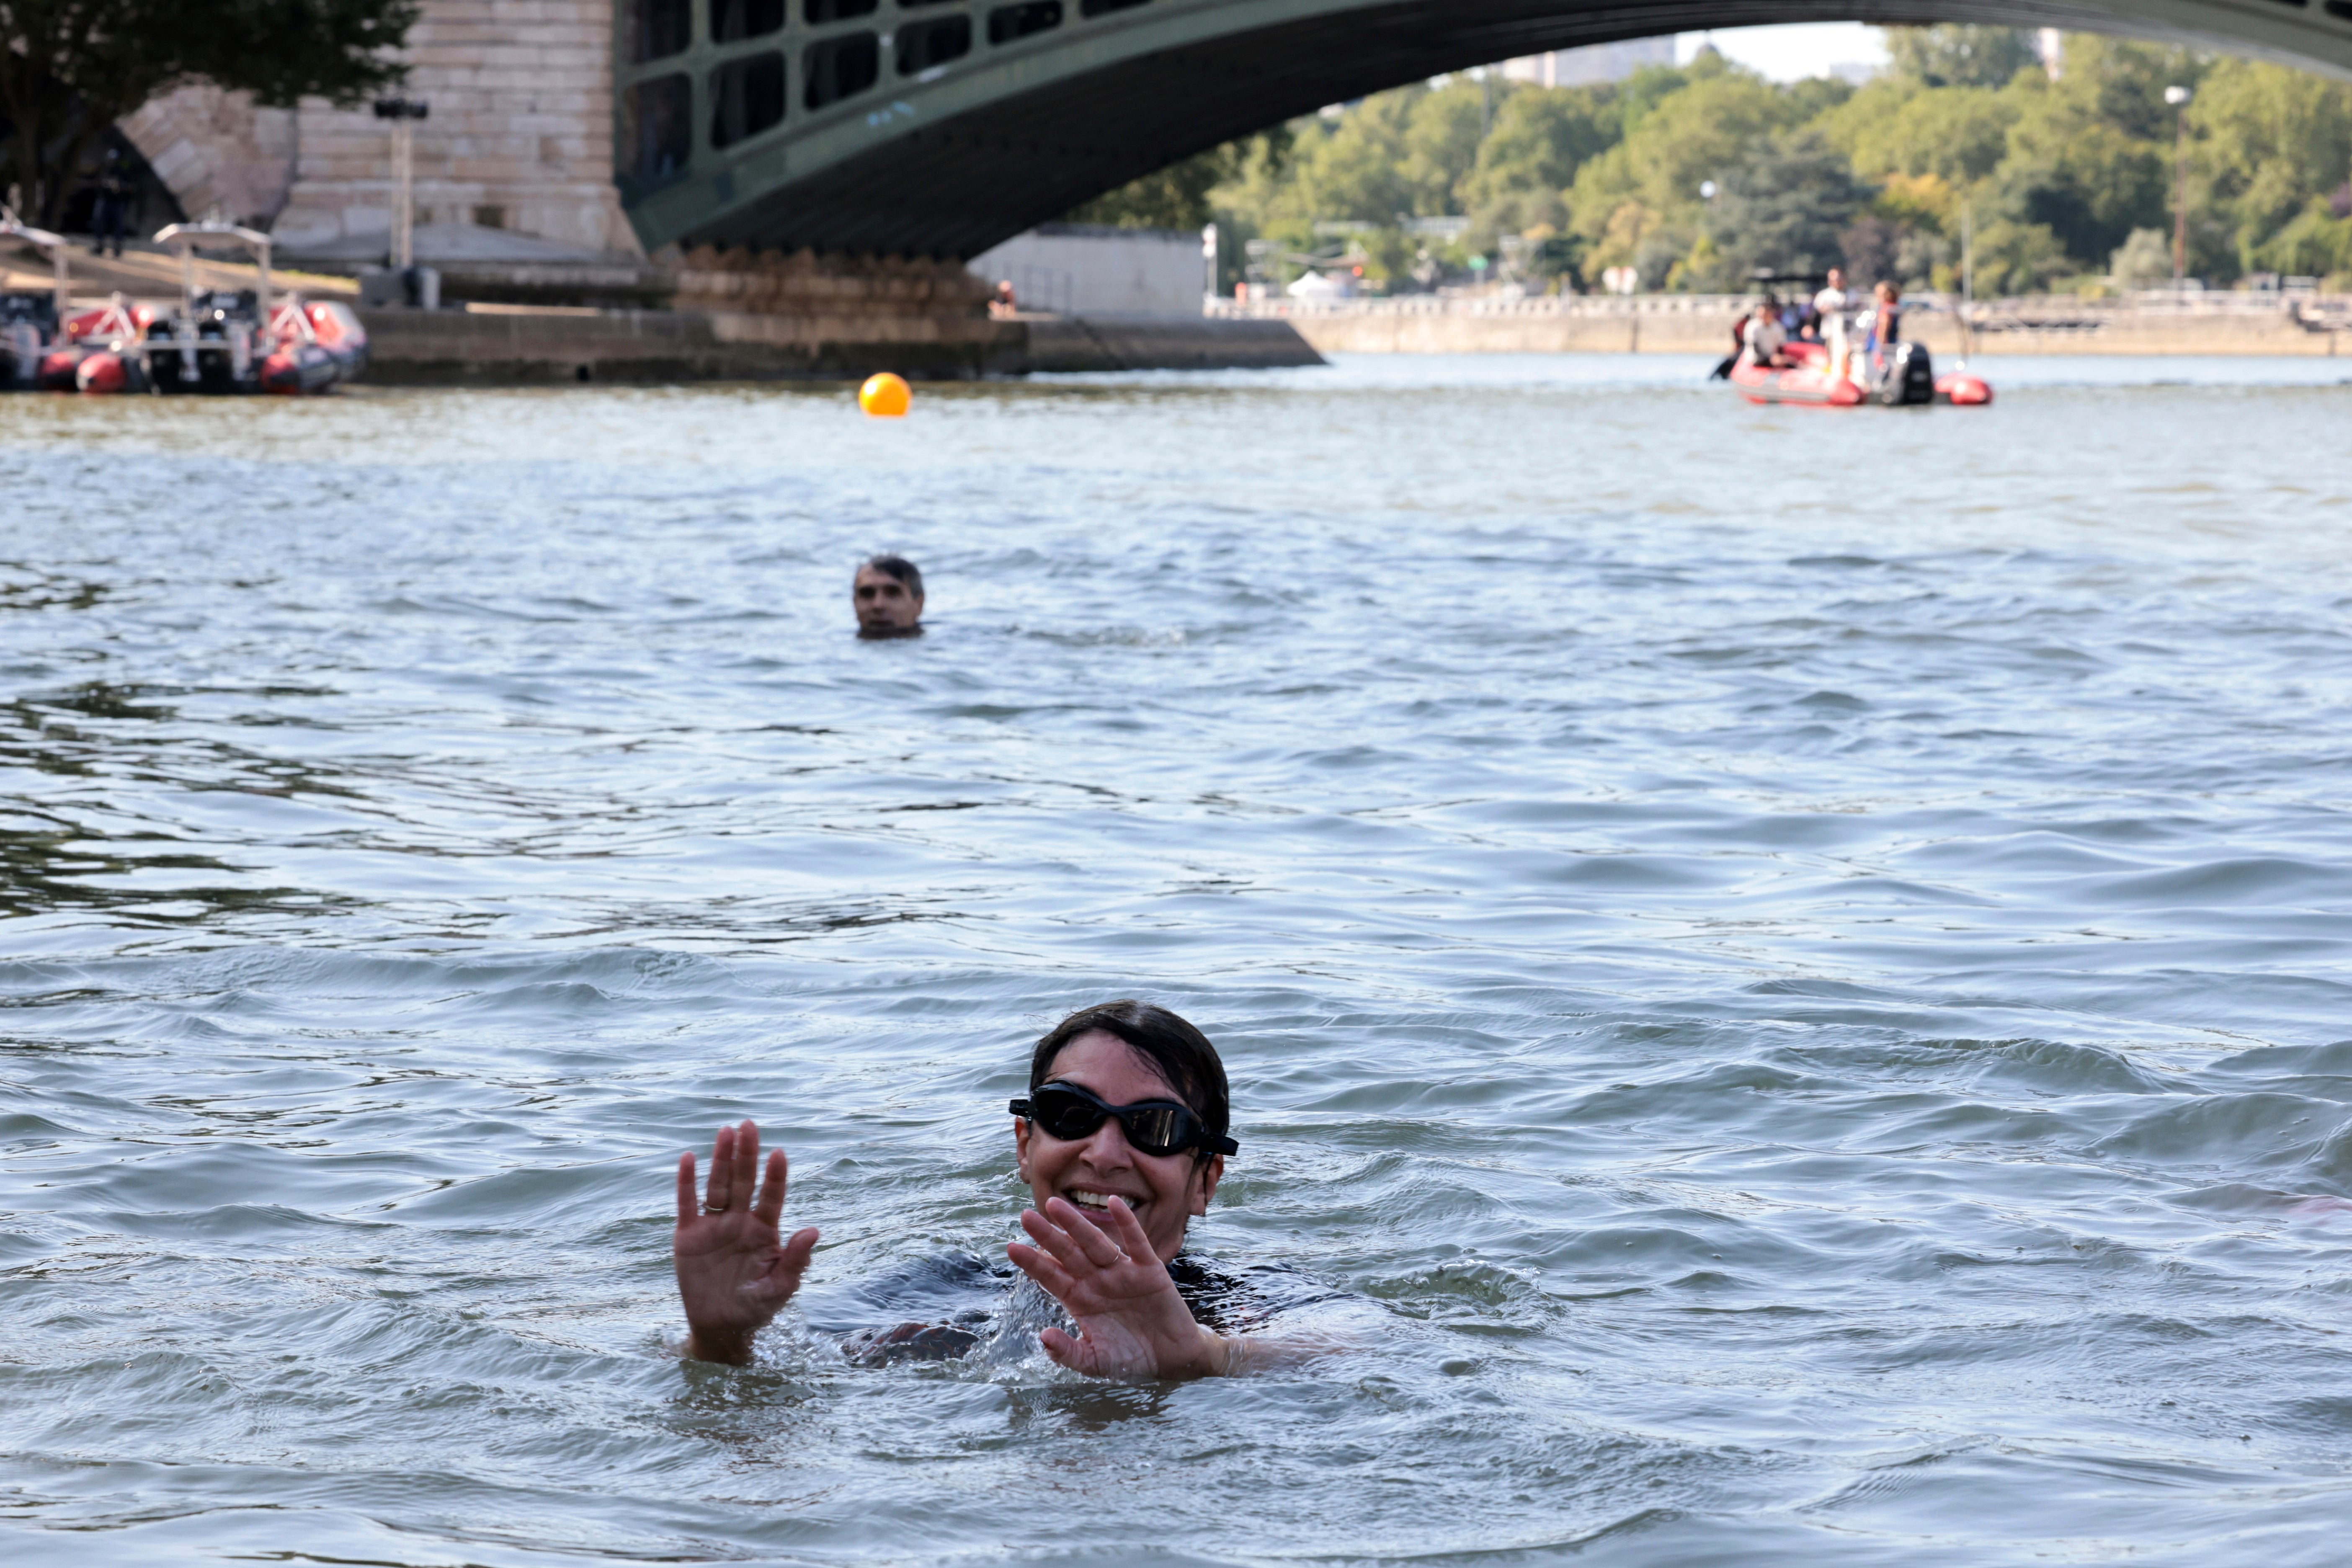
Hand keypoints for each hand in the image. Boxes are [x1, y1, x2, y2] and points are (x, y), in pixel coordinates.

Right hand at [672, 1119, 817, 1365]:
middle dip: (747, 1154)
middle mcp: (740, 1222)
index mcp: (764, 1231)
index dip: (775, 1176)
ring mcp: (714, 1226)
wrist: (721, 1328)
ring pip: (718, 1185)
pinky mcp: (688, 1235)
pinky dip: (686, 1182)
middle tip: (749, 1125)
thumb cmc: (756, 1308)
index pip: (772, 1197)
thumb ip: (795, 1260)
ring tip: (727, 1131)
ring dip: (721, 1159)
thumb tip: (814, 1229)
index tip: (779, 1154)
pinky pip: (687, 1203)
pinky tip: (689, 1158)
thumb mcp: (780, 1288)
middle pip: (744, 1182)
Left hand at [1007, 1196, 1226, 1379]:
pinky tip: (1114, 1203)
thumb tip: (1043, 1337)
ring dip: (1076, 1224)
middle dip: (1047, 1235)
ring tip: (1055, 1205)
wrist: (1171, 1359)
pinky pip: (1136, 1242)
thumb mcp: (1095, 1362)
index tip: (1011, 1247)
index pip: (1051, 1276)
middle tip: (1025, 1216)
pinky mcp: (1148, 1269)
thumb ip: (1069, 1353)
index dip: (1033, 1262)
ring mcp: (1121, 1272)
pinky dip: (1127, 1223)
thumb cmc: (1129, 1359)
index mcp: (1079, 1299)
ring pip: (1095, 1243)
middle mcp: (1096, 1280)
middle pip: (1068, 1253)